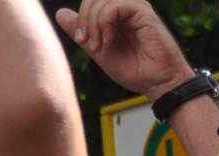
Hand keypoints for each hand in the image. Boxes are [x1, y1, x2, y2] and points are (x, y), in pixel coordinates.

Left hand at [59, 0, 191, 97]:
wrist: (158, 84)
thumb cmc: (136, 71)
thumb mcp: (100, 50)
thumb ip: (82, 32)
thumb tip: (60, 13)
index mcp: (118, 13)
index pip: (91, 1)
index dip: (81, 18)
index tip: (83, 42)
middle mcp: (127, 6)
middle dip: (84, 19)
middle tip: (88, 44)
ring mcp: (135, 7)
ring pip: (101, 0)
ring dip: (93, 23)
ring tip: (99, 46)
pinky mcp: (143, 11)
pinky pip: (113, 7)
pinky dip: (105, 23)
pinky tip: (110, 40)